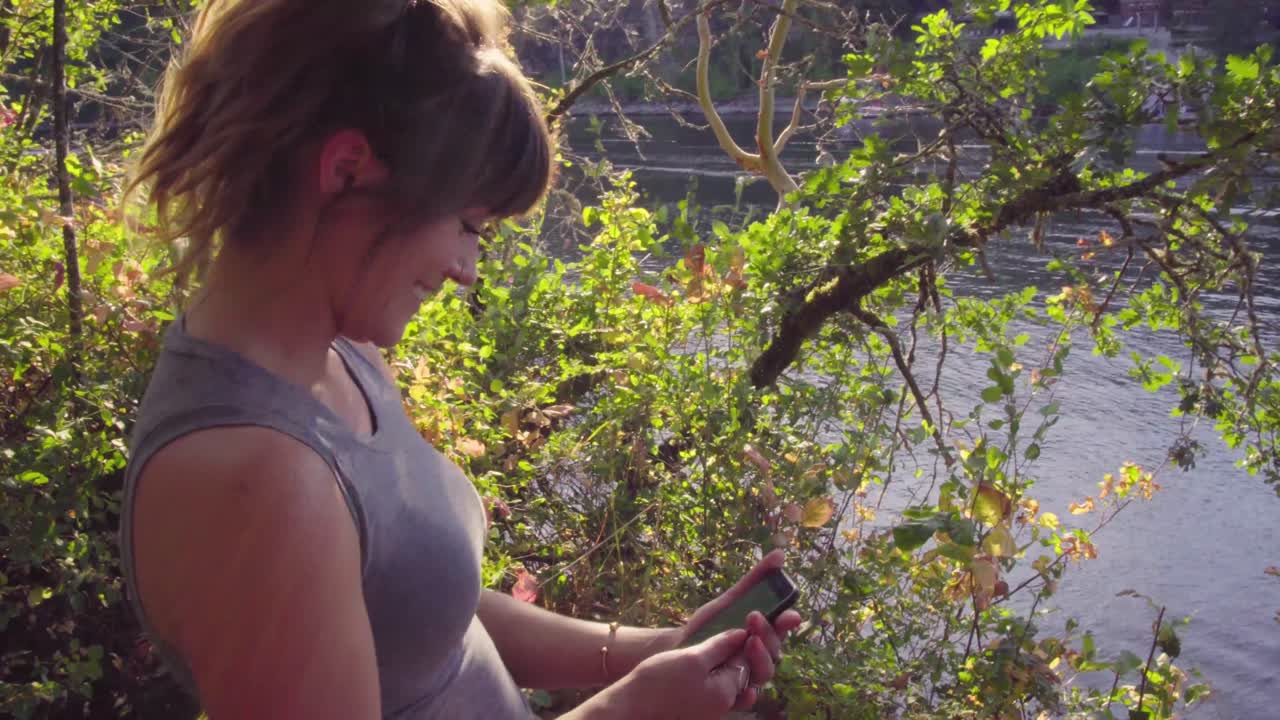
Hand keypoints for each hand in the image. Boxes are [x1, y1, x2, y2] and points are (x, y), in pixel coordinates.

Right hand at [613, 629, 753, 719]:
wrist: (629, 708)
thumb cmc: (658, 682)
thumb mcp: (691, 658)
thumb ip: (719, 647)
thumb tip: (742, 634)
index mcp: (726, 693)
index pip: (749, 660)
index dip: (748, 638)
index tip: (745, 618)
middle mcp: (723, 705)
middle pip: (743, 672)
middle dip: (741, 650)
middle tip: (734, 629)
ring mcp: (710, 710)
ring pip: (729, 680)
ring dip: (729, 660)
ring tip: (719, 641)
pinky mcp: (696, 709)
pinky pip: (716, 688)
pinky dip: (717, 672)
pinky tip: (706, 658)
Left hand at [677, 550, 804, 709]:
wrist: (681, 649)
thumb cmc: (710, 625)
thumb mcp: (731, 599)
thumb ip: (755, 579)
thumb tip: (780, 554)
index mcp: (764, 634)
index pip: (784, 629)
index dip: (788, 622)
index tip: (788, 613)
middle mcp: (761, 656)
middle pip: (776, 650)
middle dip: (768, 634)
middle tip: (753, 618)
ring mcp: (749, 675)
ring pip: (765, 673)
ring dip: (761, 659)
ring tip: (747, 642)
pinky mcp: (734, 693)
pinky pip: (745, 698)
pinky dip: (747, 696)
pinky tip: (744, 690)